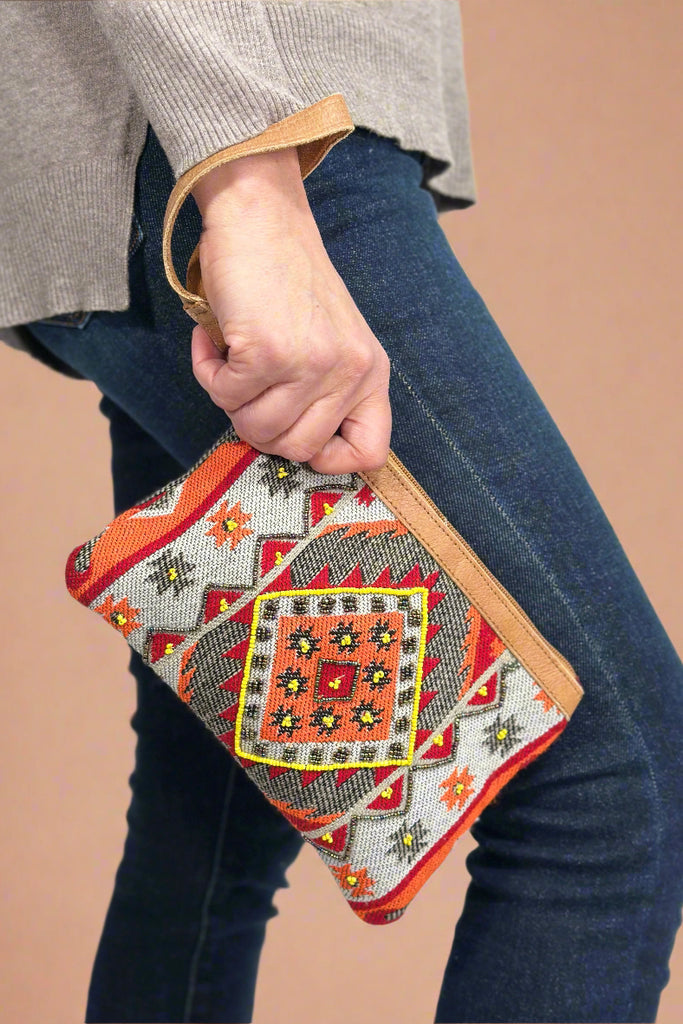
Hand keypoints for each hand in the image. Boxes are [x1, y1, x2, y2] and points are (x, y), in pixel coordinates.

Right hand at [190, 146, 391, 475]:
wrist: (261, 216)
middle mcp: (350, 371)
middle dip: (260, 425)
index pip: (370, 452)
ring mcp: (311, 363)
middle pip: (297, 449)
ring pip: (256, 428)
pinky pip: (224, 395)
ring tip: (234, 357)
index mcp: (371, 373)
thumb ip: (326, 394)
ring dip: (230, 398)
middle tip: (248, 384)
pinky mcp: (268, 352)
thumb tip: (289, 448)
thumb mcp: (331, 341)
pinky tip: (216, 338)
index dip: (328, 458)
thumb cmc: (287, 281)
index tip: (294, 433)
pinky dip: (208, 371)